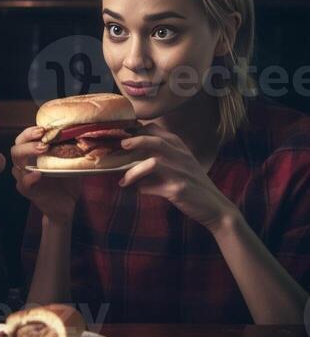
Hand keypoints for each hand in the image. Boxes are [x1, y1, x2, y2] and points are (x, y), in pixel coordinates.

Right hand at [10, 126, 81, 223]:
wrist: (68, 204)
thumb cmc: (66, 180)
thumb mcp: (70, 162)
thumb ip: (69, 149)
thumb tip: (79, 133)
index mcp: (33, 155)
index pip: (24, 139)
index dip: (30, 132)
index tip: (43, 129)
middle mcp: (25, 165)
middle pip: (16, 149)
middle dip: (28, 140)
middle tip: (43, 139)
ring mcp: (25, 178)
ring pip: (16, 165)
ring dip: (28, 154)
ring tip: (43, 149)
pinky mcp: (29, 192)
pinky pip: (23, 184)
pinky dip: (29, 178)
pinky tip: (38, 174)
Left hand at [117, 122, 234, 231]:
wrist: (215, 206)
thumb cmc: (193, 184)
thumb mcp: (182, 163)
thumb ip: (162, 155)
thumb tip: (131, 154)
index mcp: (180, 147)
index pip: (157, 130)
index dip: (137, 129)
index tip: (123, 133)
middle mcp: (181, 156)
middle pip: (155, 141)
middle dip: (136, 141)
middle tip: (121, 145)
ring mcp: (180, 173)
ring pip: (153, 163)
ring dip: (134, 172)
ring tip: (123, 180)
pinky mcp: (178, 189)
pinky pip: (153, 187)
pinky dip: (141, 188)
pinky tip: (136, 191)